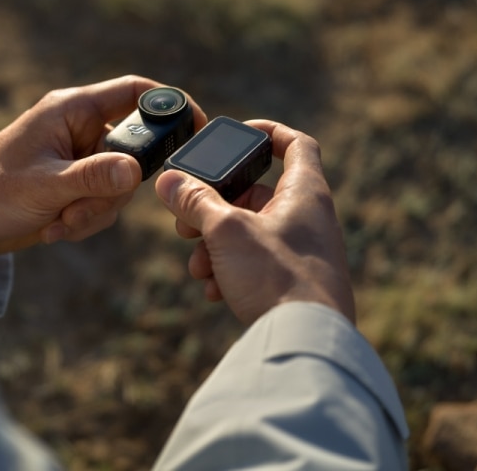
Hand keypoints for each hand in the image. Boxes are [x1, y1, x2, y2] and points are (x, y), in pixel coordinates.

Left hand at [0, 76, 206, 255]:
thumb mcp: (45, 185)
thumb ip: (92, 177)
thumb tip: (136, 172)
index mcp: (74, 109)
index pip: (135, 91)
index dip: (171, 104)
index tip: (196, 128)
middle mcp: (82, 128)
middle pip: (135, 151)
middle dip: (114, 189)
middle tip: (82, 206)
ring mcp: (83, 157)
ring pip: (121, 184)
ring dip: (95, 210)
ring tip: (59, 221)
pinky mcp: (80, 183)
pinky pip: (105, 201)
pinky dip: (85, 219)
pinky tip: (55, 227)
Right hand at [155, 120, 354, 324]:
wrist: (305, 345)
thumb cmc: (276, 278)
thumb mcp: (226, 231)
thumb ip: (194, 201)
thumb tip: (168, 180)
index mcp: (304, 193)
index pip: (295, 144)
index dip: (267, 132)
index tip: (236, 136)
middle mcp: (308, 218)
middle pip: (255, 194)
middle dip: (213, 208)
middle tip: (186, 222)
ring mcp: (302, 252)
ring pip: (248, 233)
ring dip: (215, 246)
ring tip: (198, 267)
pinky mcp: (292, 283)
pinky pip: (255, 265)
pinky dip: (230, 271)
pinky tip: (214, 290)